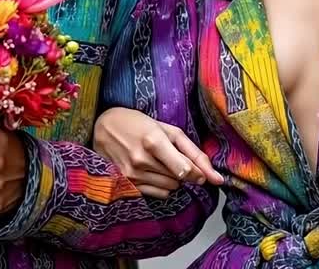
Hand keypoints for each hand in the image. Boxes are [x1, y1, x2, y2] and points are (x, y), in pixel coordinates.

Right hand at [93, 107, 222, 198]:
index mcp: (153, 141)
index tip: (202, 173)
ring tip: (159, 162)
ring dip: (172, 178)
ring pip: (170, 188)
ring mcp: (131, 174)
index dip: (198, 173)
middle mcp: (141, 160)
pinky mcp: (126, 185)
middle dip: (183, 171)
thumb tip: (214, 176)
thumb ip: (193, 152)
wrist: (103, 128)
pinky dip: (161, 186)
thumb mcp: (168, 130)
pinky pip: (158, 194)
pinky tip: (151, 171)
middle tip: (171, 157)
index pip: (185, 170)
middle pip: (180, 180)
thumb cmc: (139, 124)